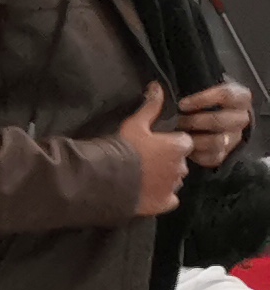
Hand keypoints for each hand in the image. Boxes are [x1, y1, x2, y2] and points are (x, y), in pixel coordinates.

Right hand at [122, 84, 189, 215]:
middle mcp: (181, 167)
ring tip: (145, 178)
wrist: (104, 178)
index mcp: (179, 146)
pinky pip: (170, 200)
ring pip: (176, 181)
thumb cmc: (121, 148)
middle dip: (170, 162)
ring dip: (166, 179)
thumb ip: (151, 106)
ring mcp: (173, 187)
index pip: (185, 143)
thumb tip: (157, 86)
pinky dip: (162, 197)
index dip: (171, 144)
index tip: (157, 146)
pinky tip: (148, 193)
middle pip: (182, 162)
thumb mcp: (135, 124)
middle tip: (148, 163)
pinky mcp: (163, 204)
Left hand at [179, 80, 254, 170]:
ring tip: (179, 137)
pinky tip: (183, 150)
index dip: (204, 99)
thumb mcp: (193, 95)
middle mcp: (240, 118)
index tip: (182, 104)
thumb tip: (153, 88)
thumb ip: (177, 91)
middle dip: (195, 122)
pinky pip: (212, 157)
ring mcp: (233, 138)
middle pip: (221, 120)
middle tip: (178, 122)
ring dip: (195, 139)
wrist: (208, 128)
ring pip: (218, 141)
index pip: (227, 94)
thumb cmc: (198, 107)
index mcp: (238, 98)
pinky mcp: (223, 155)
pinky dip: (195, 155)